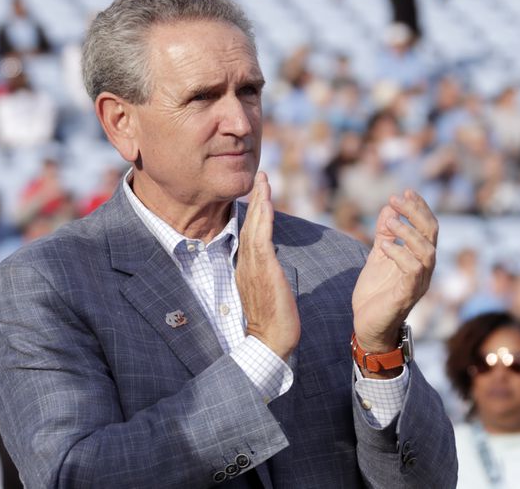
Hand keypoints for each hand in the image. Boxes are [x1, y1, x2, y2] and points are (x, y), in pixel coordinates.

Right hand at [236, 172, 299, 360]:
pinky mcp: (263, 269)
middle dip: (255, 199)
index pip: (248, 235)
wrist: (270, 342)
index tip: (258, 195)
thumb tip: (272, 269)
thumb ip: (266, 278)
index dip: (253, 213)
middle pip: (248, 225)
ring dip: (259, 201)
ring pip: (254, 226)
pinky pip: (261, 237)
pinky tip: (266, 202)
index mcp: (246, 270)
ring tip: (263, 180)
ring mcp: (252, 266)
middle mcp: (246, 264)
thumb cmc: (273, 324)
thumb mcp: (267, 295)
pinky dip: (262, 217)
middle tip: (260, 177)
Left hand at [352, 190, 437, 353]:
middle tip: (396, 199)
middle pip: (431, 234)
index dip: (420, 208)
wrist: (368, 326)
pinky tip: (384, 246)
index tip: (406, 191)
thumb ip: (385, 234)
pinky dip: (399, 254)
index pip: (428, 228)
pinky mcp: (407, 295)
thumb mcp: (378, 257)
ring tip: (390, 221)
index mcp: (419, 258)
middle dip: (415, 212)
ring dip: (408, 232)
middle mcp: (424, 269)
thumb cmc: (376, 293)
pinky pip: (412, 270)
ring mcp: (418, 282)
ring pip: (427, 251)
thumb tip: (389, 209)